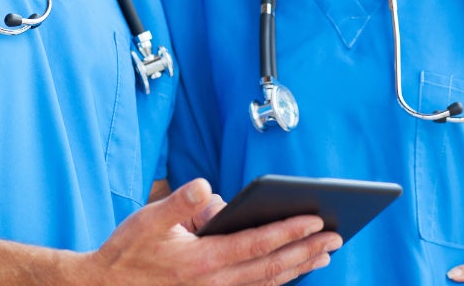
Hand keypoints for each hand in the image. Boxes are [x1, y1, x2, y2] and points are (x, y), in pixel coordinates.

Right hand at [87, 178, 342, 284]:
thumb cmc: (127, 250)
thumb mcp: (147, 219)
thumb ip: (179, 203)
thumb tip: (206, 187)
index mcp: (202, 260)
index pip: (256, 245)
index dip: (287, 232)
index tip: (315, 219)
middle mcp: (214, 282)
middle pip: (271, 267)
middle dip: (305, 251)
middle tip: (336, 237)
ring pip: (267, 284)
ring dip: (298, 268)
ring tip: (324, 254)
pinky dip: (277, 281)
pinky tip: (291, 271)